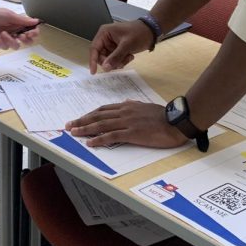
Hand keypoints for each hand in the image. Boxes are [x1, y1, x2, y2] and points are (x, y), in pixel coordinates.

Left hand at [0, 7, 40, 49]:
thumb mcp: (9, 15)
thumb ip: (23, 20)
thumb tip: (36, 21)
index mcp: (19, 23)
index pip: (32, 30)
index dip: (34, 33)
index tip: (31, 33)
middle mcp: (16, 32)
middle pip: (27, 41)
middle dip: (25, 40)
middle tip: (20, 36)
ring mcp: (8, 38)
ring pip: (16, 46)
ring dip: (10, 40)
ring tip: (2, 33)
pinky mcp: (0, 44)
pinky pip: (5, 47)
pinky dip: (0, 41)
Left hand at [66, 101, 186, 147]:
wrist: (175, 121)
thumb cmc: (163, 115)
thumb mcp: (146, 106)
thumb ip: (134, 105)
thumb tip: (127, 102)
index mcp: (127, 106)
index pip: (103, 110)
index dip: (90, 114)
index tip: (80, 118)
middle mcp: (124, 112)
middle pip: (98, 116)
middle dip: (82, 121)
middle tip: (70, 125)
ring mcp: (127, 122)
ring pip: (101, 125)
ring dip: (85, 129)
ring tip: (74, 133)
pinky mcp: (132, 133)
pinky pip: (111, 136)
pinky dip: (99, 139)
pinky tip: (90, 142)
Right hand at [88, 20, 151, 73]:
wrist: (151, 31)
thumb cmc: (138, 34)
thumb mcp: (126, 45)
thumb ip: (115, 57)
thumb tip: (105, 68)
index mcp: (104, 33)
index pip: (94, 48)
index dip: (93, 61)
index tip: (94, 72)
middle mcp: (106, 39)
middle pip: (101, 56)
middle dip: (110, 62)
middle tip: (120, 64)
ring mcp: (112, 44)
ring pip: (108, 59)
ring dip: (118, 62)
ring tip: (128, 57)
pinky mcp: (117, 49)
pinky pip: (115, 59)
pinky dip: (122, 61)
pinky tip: (130, 56)